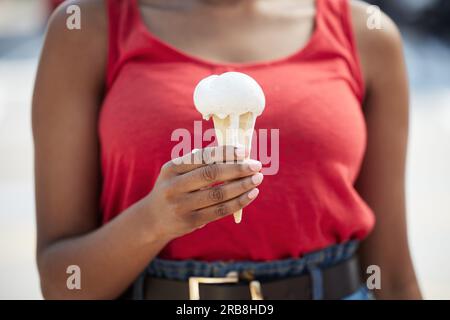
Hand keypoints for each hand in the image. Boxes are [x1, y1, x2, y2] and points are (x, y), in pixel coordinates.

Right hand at [144, 146, 262, 239]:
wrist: (153, 219)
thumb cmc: (173, 188)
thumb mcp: (177, 172)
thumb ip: (198, 161)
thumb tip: (232, 150)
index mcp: (171, 168)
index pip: (201, 157)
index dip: (224, 153)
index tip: (244, 151)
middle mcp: (174, 186)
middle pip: (210, 175)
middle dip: (237, 169)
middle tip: (256, 165)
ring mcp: (181, 206)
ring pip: (217, 194)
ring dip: (241, 186)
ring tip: (257, 179)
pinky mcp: (190, 222)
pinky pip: (219, 211)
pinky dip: (238, 202)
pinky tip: (250, 194)